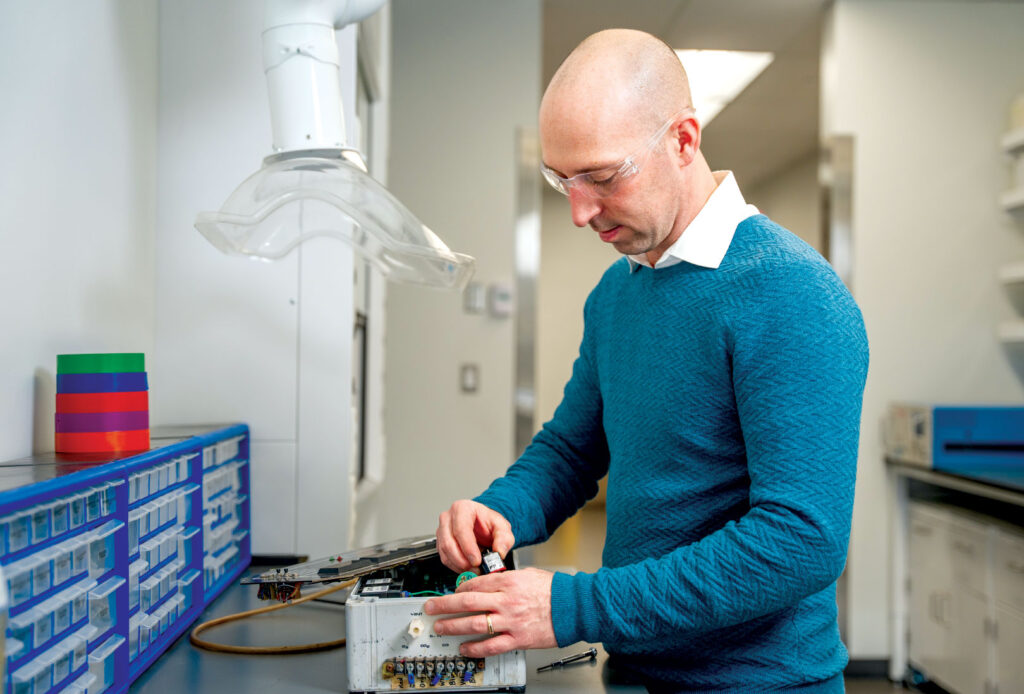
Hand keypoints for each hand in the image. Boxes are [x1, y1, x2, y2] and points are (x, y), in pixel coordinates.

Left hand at [424, 568, 556, 656]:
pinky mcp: (518, 639)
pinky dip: (475, 647)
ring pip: (474, 623)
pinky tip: (464, 647)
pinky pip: (491, 645)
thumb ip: (506, 579)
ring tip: (440, 627)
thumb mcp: (527, 575)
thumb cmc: (554, 590)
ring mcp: (511, 621)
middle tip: (430, 608)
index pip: (474, 583)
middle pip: (466, 601)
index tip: (451, 593)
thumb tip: (486, 583)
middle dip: (444, 605)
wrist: (573, 607)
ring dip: (452, 626)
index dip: (458, 589)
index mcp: (508, 581)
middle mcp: (506, 600)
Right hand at [436, 499, 514, 571]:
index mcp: (462, 508)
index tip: (477, 561)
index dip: (468, 547)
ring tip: (474, 570)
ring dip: (459, 565)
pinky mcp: (440, 543)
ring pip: (445, 552)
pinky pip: (444, 558)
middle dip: (463, 560)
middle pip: (449, 542)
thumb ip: (504, 538)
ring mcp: (442, 530)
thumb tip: (499, 552)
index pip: (461, 529)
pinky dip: (456, 567)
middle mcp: (448, 518)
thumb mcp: (502, 527)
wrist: (482, 525)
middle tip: (476, 569)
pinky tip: (467, 568)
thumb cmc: (488, 523)